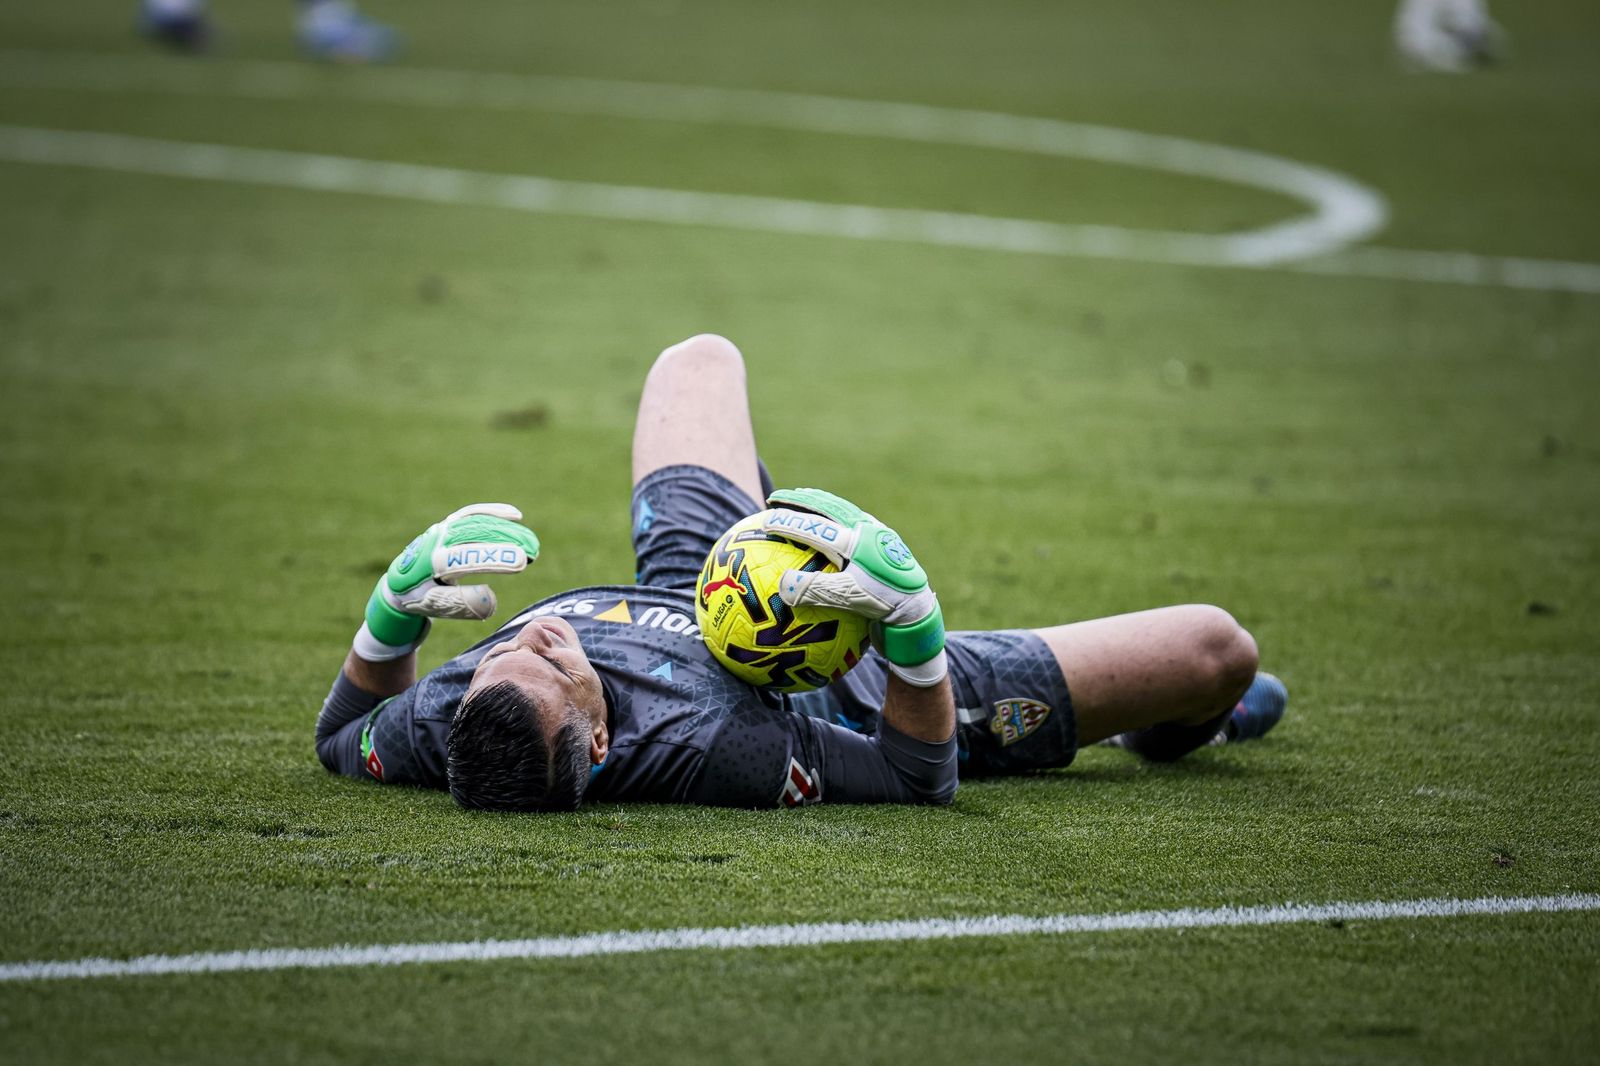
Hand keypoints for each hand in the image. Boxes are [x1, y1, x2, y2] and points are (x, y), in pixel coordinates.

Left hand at [355, 503, 539, 660]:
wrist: (401, 580)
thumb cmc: (421, 598)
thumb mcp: (436, 606)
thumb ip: (462, 604)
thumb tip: (493, 600)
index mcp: (426, 564)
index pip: (463, 559)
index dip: (493, 559)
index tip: (520, 562)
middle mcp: (433, 541)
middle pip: (473, 536)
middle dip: (506, 541)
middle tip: (534, 552)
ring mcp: (442, 529)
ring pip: (477, 523)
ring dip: (506, 530)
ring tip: (532, 543)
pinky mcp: (450, 524)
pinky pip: (473, 515)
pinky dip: (494, 513)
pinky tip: (515, 516)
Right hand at [761, 488, 945, 686]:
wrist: (921, 610)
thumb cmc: (886, 606)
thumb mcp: (849, 598)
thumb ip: (816, 590)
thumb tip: (782, 584)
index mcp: (856, 540)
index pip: (815, 526)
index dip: (788, 521)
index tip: (764, 520)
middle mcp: (867, 530)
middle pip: (828, 507)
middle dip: (800, 501)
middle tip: (777, 499)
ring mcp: (876, 535)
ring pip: (843, 510)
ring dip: (819, 504)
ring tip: (800, 502)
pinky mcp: (883, 544)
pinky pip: (853, 523)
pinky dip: (835, 520)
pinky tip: (826, 529)